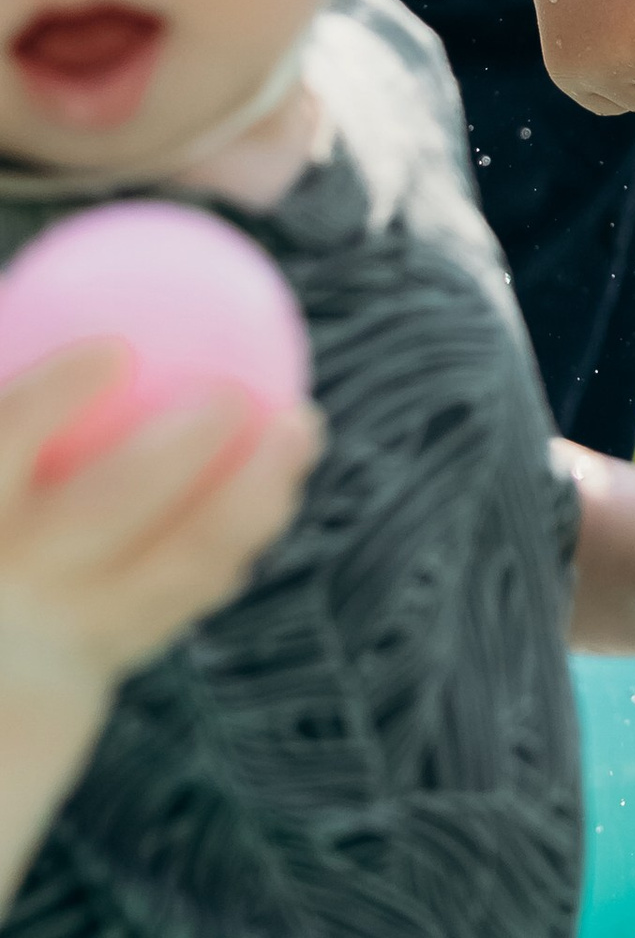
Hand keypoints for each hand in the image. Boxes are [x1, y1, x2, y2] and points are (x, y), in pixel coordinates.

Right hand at [0, 343, 321, 717]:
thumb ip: (14, 378)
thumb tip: (31, 276)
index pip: (1, 442)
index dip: (51, 400)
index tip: (111, 348)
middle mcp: (9, 572)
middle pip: (105, 509)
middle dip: (178, 453)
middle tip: (236, 393)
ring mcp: (63, 626)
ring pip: (176, 562)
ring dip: (250, 494)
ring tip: (301, 425)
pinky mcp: (105, 661)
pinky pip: (189, 593)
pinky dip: (240, 534)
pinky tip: (280, 477)